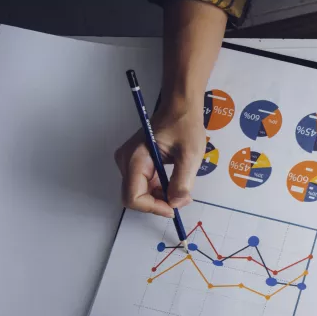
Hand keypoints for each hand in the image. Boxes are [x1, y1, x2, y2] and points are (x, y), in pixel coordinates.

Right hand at [114, 100, 204, 216]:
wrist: (180, 108)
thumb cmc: (185, 125)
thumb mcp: (190, 155)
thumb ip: (182, 182)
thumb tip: (176, 204)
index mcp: (135, 158)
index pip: (133, 197)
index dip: (153, 207)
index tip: (173, 208)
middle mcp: (126, 161)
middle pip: (135, 197)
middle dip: (158, 203)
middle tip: (181, 198)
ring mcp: (129, 162)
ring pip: (140, 193)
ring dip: (160, 197)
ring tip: (180, 188)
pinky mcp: (136, 163)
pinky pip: (144, 185)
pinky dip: (159, 189)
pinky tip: (173, 182)